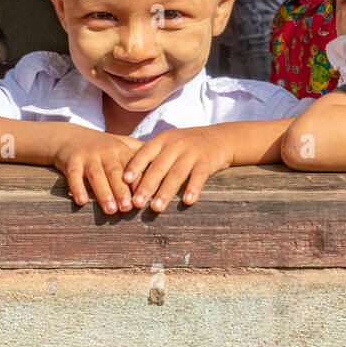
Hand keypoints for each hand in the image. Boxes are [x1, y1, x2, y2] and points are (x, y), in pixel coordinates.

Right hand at [51, 127, 143, 212]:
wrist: (70, 136)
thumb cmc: (102, 148)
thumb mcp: (122, 147)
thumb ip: (141, 157)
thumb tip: (167, 171)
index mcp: (122, 150)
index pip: (134, 168)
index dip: (140, 183)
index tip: (148, 198)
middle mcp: (106, 152)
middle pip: (116, 172)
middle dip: (123, 190)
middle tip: (129, 208)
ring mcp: (88, 156)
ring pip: (96, 175)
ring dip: (104, 192)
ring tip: (110, 210)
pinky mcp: (71, 160)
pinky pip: (73, 175)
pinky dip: (77, 188)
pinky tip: (81, 201)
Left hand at [121, 125, 235, 211]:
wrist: (221, 137)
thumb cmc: (188, 145)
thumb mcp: (169, 143)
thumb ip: (152, 157)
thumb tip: (125, 180)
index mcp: (162, 140)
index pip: (144, 153)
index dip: (134, 166)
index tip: (124, 181)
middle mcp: (176, 145)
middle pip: (158, 167)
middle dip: (146, 186)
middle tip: (136, 203)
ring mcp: (192, 152)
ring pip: (176, 174)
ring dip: (166, 192)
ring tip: (156, 208)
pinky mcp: (208, 161)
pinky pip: (199, 176)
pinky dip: (193, 188)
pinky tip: (187, 201)